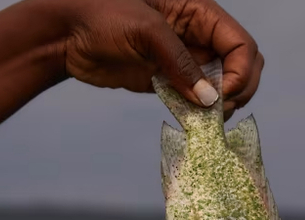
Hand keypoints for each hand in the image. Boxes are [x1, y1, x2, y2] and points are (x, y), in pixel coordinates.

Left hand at [59, 0, 263, 119]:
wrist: (63, 34)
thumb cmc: (101, 15)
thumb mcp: (146, 31)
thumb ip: (181, 62)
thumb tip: (211, 100)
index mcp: (199, 13)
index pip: (241, 43)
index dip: (241, 71)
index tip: (223, 93)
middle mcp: (197, 36)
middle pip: (241, 65)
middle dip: (239, 89)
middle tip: (218, 110)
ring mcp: (183, 60)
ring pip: (221, 85)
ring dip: (221, 105)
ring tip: (207, 120)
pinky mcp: (166, 80)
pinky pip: (195, 99)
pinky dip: (200, 113)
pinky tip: (193, 122)